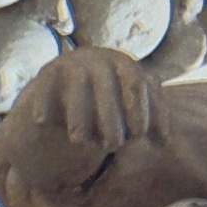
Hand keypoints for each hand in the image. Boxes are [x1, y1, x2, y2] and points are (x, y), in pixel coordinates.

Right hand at [29, 49, 151, 161]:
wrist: (74, 73)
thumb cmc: (112, 94)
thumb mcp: (132, 101)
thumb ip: (152, 117)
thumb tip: (165, 143)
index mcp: (126, 64)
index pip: (136, 86)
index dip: (139, 111)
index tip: (138, 136)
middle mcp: (100, 60)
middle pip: (107, 90)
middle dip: (111, 120)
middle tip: (113, 145)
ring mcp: (73, 65)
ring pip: (76, 93)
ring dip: (78, 119)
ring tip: (80, 140)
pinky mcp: (48, 73)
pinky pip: (45, 88)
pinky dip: (42, 104)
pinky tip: (42, 120)